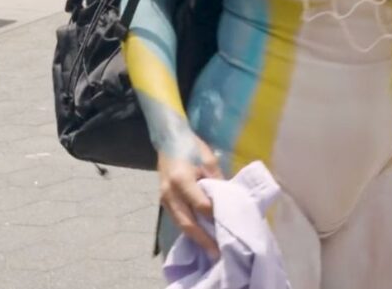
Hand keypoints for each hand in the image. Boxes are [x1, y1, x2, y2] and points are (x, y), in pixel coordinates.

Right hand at [158, 138, 222, 259]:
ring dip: (195, 237)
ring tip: (210, 249)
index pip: (200, 205)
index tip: (227, 226)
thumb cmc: (191, 146)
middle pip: (187, 222)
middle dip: (202, 238)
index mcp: (181, 180)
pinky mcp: (163, 200)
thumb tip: (227, 199)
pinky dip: (188, 229)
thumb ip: (217, 180)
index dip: (214, 215)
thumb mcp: (208, 159)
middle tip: (217, 251)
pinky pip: (177, 218)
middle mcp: (170, 193)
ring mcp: (164, 198)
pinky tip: (200, 236)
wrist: (168, 139)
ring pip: (180, 223)